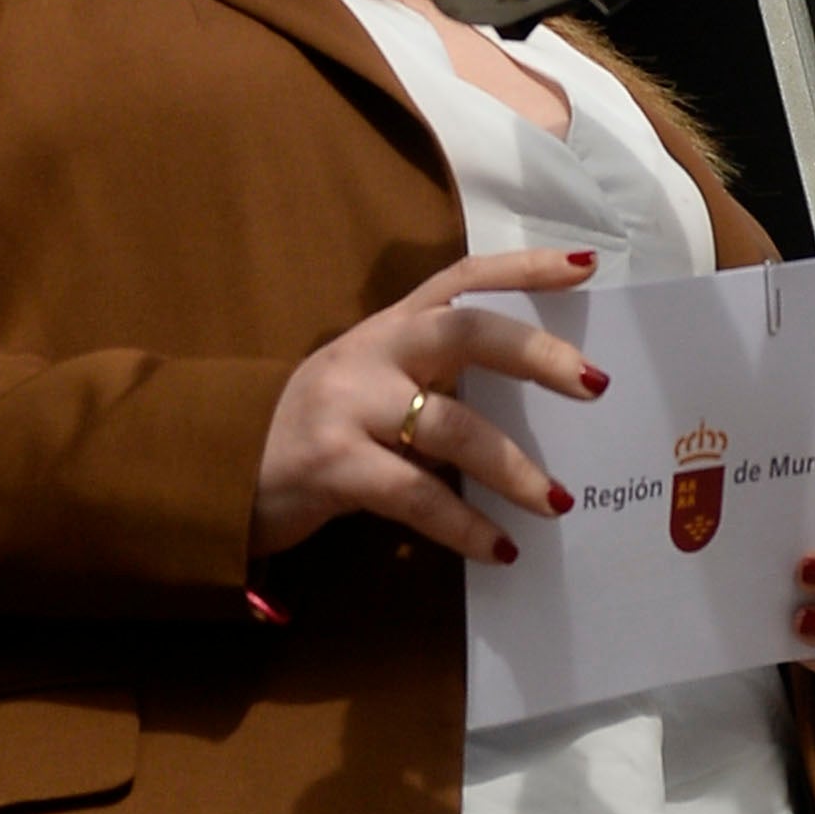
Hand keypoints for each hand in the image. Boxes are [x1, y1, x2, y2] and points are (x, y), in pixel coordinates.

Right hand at [251, 250, 607, 565]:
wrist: (219, 470)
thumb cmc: (315, 429)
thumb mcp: (369, 385)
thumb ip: (430, 382)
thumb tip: (528, 407)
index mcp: (387, 328)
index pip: (462, 278)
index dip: (523, 268)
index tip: (585, 265)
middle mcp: (371, 353)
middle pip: (464, 332)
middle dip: (535, 356)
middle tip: (595, 384)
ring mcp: (348, 406)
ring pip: (449, 425)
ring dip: (512, 467)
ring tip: (556, 501)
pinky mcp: (333, 465)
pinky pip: (415, 495)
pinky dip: (464, 525)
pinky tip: (498, 548)